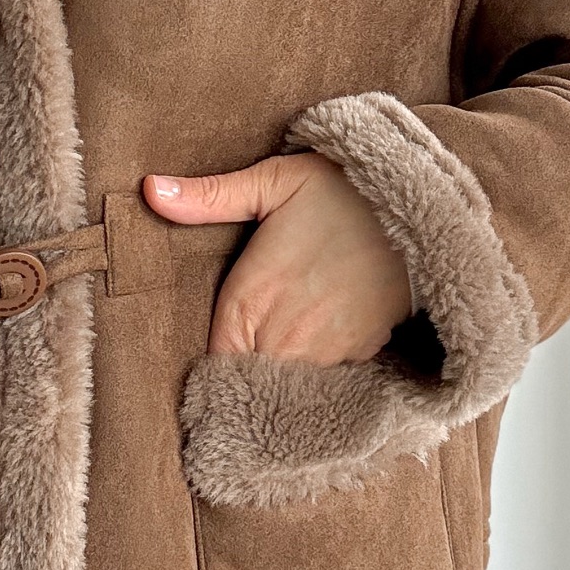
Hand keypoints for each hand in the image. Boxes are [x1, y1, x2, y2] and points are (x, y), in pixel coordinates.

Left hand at [144, 153, 413, 363]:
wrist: (421, 204)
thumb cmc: (340, 191)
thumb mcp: (272, 181)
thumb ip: (209, 196)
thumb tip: (149, 190)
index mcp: (248, 297)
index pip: (213, 361)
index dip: (209, 371)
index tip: (210, 371)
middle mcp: (281, 333)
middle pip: (245, 381)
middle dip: (239, 381)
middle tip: (236, 380)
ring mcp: (323, 349)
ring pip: (284, 388)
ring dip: (277, 383)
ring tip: (273, 373)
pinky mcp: (360, 353)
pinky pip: (324, 382)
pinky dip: (315, 377)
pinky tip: (313, 359)